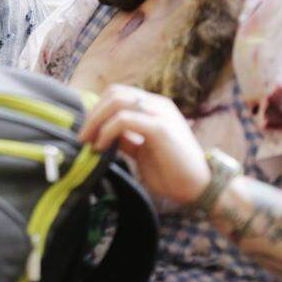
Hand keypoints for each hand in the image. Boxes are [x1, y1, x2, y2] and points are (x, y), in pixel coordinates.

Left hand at [78, 84, 210, 206]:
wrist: (199, 187)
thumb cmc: (172, 171)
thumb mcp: (141, 150)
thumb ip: (125, 138)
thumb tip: (99, 134)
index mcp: (153, 106)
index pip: (117, 94)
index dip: (96, 109)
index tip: (85, 131)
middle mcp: (156, 104)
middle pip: (113, 93)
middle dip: (92, 114)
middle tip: (82, 137)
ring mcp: (159, 113)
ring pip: (116, 102)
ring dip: (95, 121)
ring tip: (88, 142)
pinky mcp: (160, 128)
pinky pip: (124, 119)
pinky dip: (106, 131)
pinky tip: (102, 147)